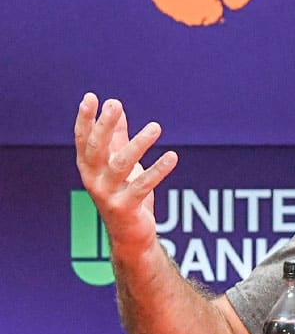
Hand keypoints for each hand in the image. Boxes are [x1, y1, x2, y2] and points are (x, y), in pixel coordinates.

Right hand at [74, 93, 177, 252]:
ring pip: (121, 165)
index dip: (85, 119)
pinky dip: (158, 170)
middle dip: (104, 125)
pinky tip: (173, 156)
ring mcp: (108, 194)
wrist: (131, 236)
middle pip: (96, 148)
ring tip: (156, 127)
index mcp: (89, 167)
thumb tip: (117, 108)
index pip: (83, 139)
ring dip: (138, 144)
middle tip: (115, 104)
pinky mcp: (126, 207)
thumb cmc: (126, 196)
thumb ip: (117, 138)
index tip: (91, 97)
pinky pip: (143, 185)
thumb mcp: (120, 165)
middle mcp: (93, 179)